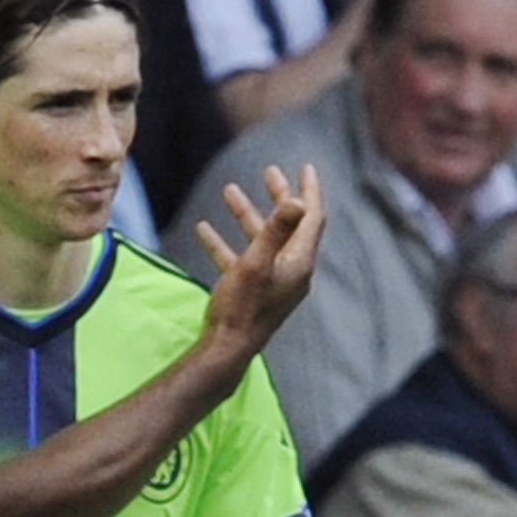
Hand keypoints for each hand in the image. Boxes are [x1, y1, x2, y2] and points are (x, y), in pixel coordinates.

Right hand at [197, 163, 324, 360]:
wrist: (226, 349)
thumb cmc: (242, 307)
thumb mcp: (256, 264)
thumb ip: (275, 231)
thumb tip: (297, 200)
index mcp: (299, 261)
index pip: (312, 217)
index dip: (310, 190)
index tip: (304, 167)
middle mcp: (291, 269)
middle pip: (289, 225)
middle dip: (279, 197)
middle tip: (268, 172)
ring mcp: (272, 281)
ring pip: (261, 239)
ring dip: (246, 215)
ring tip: (228, 191)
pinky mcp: (253, 290)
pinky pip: (240, 258)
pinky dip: (226, 241)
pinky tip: (203, 229)